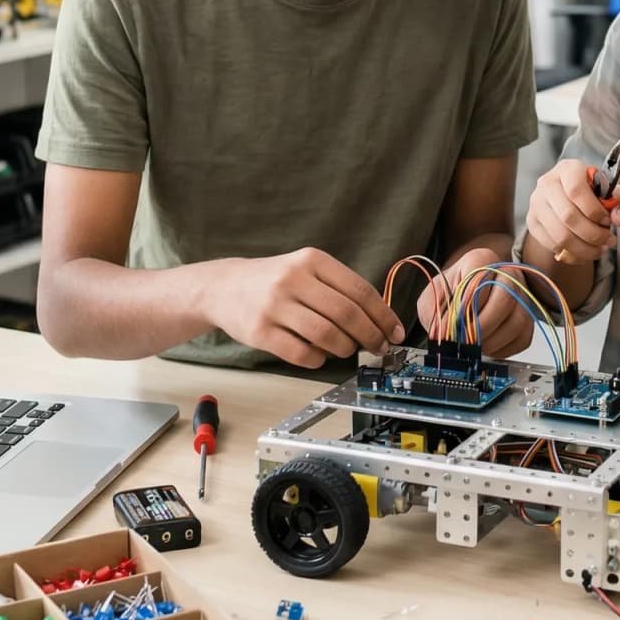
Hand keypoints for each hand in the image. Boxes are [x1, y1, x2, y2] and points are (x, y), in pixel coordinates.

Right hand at [201, 248, 403, 369]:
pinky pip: (301, 353)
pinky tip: (319, 355)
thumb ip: (338, 289)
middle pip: (347, 314)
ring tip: (346, 350)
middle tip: (379, 348)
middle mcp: (293, 279)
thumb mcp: (306, 269)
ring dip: (345, 349)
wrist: (223, 286)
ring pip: (327, 336)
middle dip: (371, 336)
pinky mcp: (260, 331)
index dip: (383, 315)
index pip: (360, 290)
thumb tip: (379, 320)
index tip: (395, 332)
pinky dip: (318, 360)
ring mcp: (274, 305)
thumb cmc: (273, 281)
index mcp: (312, 260)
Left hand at [417, 246, 535, 358]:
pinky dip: (501, 350)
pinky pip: (521, 339)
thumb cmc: (451, 295)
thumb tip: (444, 333)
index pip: (481, 279)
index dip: (467, 305)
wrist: (465, 298)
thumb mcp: (434, 296)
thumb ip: (434, 310)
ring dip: (491, 341)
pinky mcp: (527, 320)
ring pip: (516, 321)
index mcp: (481, 260)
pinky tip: (485, 347)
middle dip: (482, 325)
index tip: (454, 322)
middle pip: (505, 299)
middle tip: (465, 340)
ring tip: (472, 347)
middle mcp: (507, 274)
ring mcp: (521, 297)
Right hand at [526, 157, 619, 264]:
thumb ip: (619, 202)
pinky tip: (585, 252)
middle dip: (593, 234)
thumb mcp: (610, 191)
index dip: (594, 210)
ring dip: (584, 248)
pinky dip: (573, 254)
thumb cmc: (589, 191)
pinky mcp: (532, 222)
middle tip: (608, 240)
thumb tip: (619, 219)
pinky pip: (553, 245)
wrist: (566, 195)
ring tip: (599, 249)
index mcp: (568, 169)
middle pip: (568, 216)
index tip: (608, 221)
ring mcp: (537, 203)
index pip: (576, 190)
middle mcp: (548, 183)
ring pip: (560, 236)